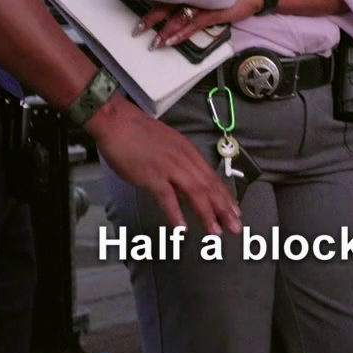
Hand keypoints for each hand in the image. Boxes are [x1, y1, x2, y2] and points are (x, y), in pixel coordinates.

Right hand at [85, 100, 240, 234]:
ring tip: (215, 232)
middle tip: (235, 228)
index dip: (225, 196)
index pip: (211, 178)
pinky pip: (167, 196)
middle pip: (208, 187)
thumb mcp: (166, 145)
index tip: (235, 212)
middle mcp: (183, 159)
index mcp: (188, 152)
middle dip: (224, 209)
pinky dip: (175, 213)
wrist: (116, 121)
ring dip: (206, 214)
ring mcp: (169, 167)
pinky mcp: (152, 174)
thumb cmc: (136, 133)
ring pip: (195, 192)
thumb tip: (185, 184)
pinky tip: (181, 228)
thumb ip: (178, 164)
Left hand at [134, 0, 262, 47]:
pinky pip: (194, 24)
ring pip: (179, 16)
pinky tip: (172, 41)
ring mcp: (204, 3)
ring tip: (154, 42)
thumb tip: (173, 3)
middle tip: (137, 30)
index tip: (137, 9)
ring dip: (165, 30)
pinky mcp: (214, 14)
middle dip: (152, 19)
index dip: (150, 2)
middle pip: (167, 4)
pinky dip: (182, 33)